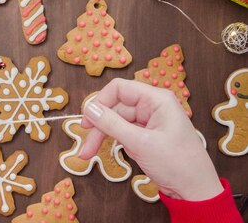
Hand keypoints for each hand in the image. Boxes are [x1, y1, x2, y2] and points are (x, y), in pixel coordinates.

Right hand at [79, 78, 222, 200]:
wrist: (195, 191)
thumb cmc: (176, 163)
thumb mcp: (140, 143)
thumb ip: (112, 124)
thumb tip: (88, 109)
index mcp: (156, 99)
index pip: (119, 89)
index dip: (100, 101)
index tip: (86, 121)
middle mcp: (152, 106)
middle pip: (114, 107)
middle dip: (98, 125)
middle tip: (84, 145)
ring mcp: (148, 121)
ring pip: (115, 121)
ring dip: (100, 136)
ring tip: (88, 155)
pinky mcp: (145, 135)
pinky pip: (122, 132)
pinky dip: (110, 141)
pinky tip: (104, 151)